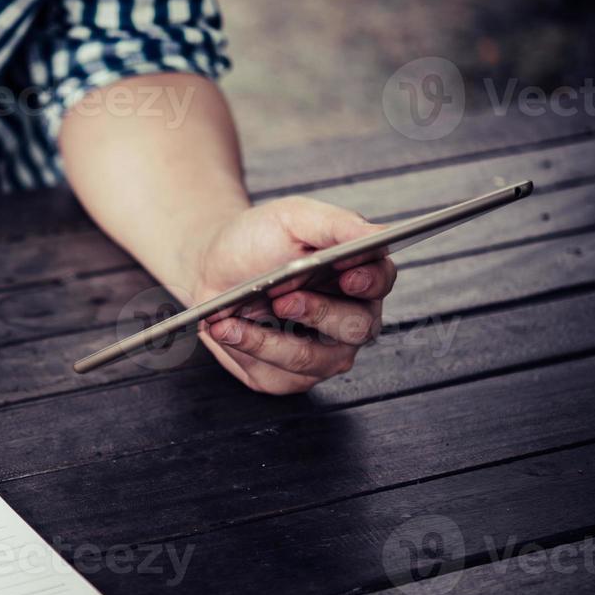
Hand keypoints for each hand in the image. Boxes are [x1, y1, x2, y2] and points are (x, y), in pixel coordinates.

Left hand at [189, 196, 396, 393]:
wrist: (213, 268)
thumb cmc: (260, 241)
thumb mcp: (294, 218)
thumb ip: (336, 225)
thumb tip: (379, 236)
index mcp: (359, 275)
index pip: (381, 281)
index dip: (369, 282)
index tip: (348, 277)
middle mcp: (349, 318)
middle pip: (356, 328)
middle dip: (319, 313)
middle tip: (283, 299)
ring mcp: (322, 353)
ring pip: (314, 359)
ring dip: (271, 339)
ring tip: (235, 316)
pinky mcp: (287, 376)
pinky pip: (277, 373)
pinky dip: (248, 349)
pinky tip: (225, 329)